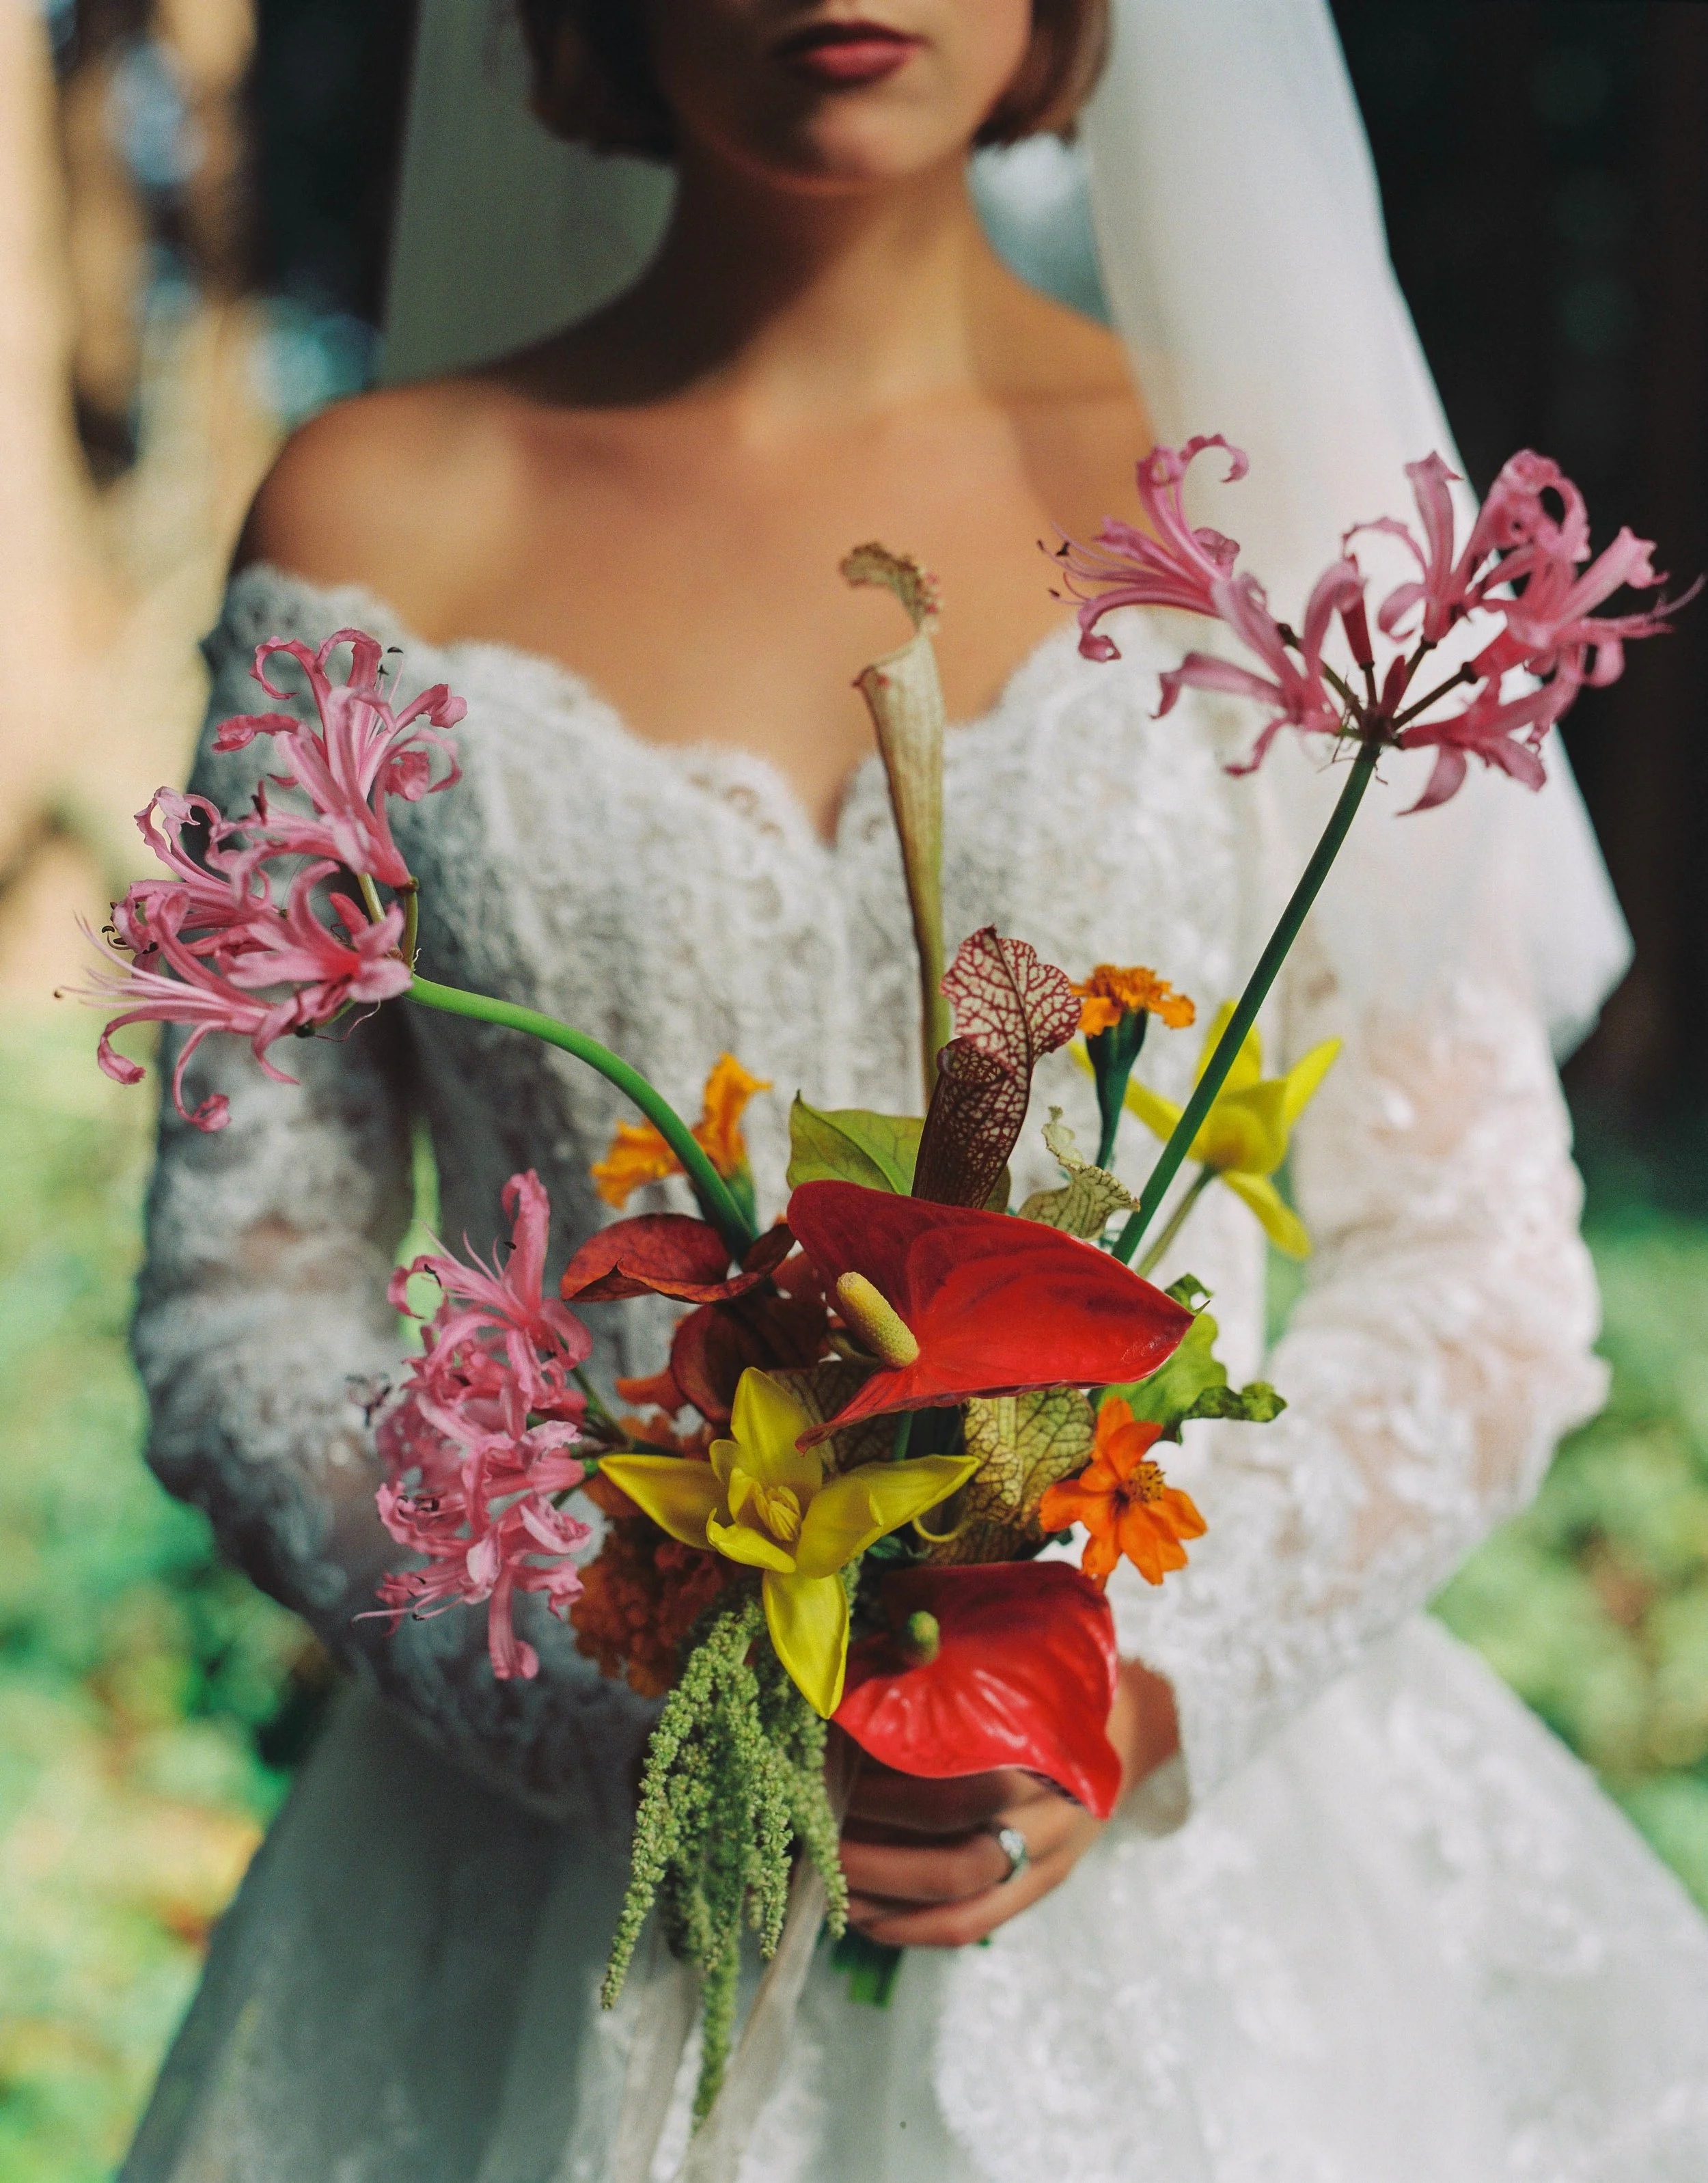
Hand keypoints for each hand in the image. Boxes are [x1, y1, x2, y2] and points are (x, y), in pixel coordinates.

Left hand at [839, 1658, 1178, 1947]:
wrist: (1127, 1722)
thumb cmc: (1049, 1677)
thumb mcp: (1012, 1652)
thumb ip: (953, 1647)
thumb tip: (891, 1634)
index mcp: (1046, 1745)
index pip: (965, 1775)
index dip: (889, 1774)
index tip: (830, 1759)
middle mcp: (1051, 1810)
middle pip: (955, 1844)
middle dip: (874, 1838)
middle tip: (813, 1819)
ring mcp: (1049, 1856)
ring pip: (958, 1895)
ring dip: (881, 1889)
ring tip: (821, 1871)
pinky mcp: (1039, 1887)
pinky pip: (970, 1926)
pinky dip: (907, 1927)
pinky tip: (858, 1913)